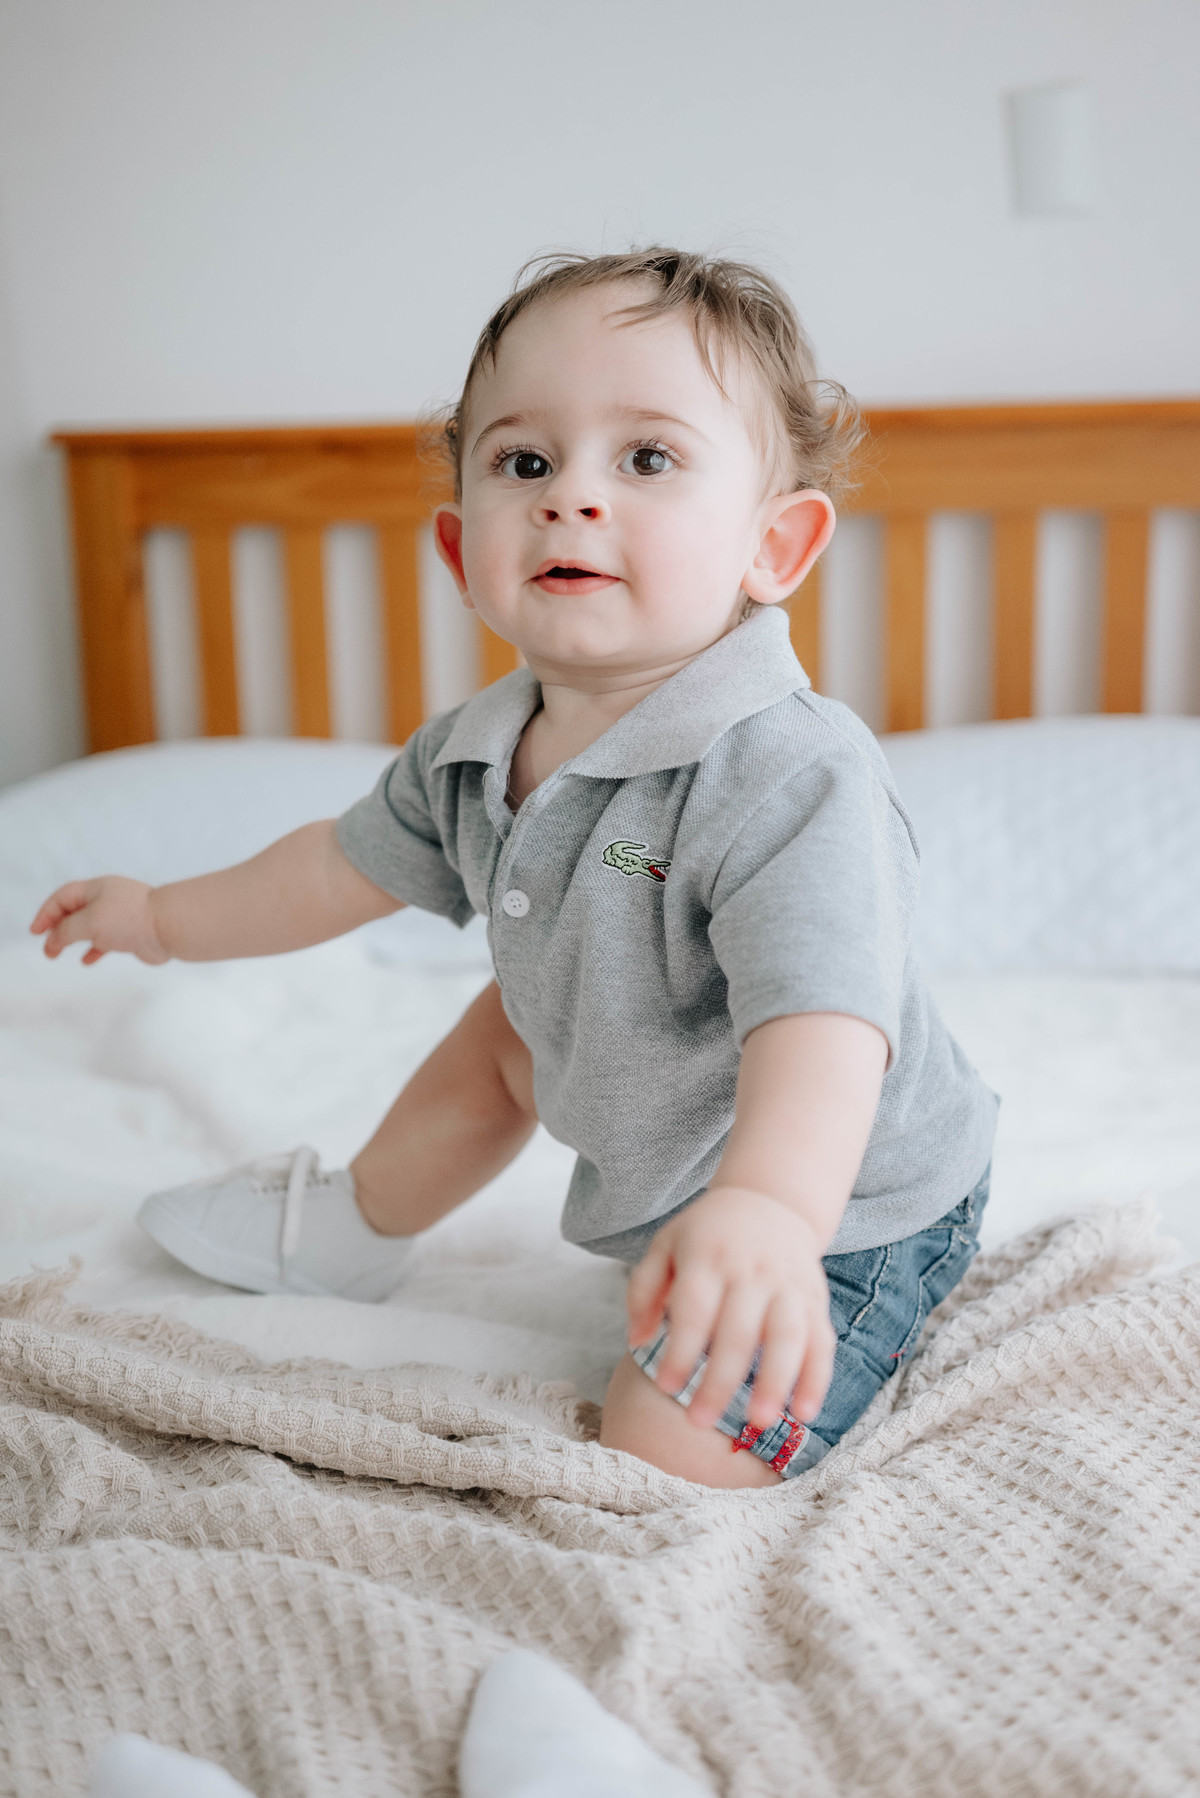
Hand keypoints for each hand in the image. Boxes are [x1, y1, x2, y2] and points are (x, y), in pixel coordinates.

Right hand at [30, 877, 169, 965]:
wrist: (168, 928)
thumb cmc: (128, 919)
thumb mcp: (89, 922)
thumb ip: (67, 930)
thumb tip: (55, 938)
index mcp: (97, 888)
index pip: (63, 897)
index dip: (46, 913)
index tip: (35, 932)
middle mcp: (108, 899)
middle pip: (74, 912)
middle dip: (57, 928)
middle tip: (47, 948)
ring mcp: (120, 917)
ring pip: (89, 927)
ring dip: (72, 940)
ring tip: (57, 953)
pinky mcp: (131, 934)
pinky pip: (106, 941)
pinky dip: (94, 950)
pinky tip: (87, 960)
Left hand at [626, 1185, 835, 1432]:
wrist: (769, 1199)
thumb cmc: (706, 1233)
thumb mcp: (665, 1245)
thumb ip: (644, 1290)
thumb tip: (636, 1341)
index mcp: (708, 1257)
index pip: (694, 1309)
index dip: (679, 1351)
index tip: (666, 1387)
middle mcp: (751, 1271)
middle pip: (738, 1332)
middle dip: (720, 1381)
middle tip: (700, 1421)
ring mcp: (788, 1285)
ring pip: (787, 1337)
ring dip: (775, 1382)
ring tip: (759, 1421)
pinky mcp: (815, 1298)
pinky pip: (821, 1341)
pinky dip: (816, 1378)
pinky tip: (804, 1412)